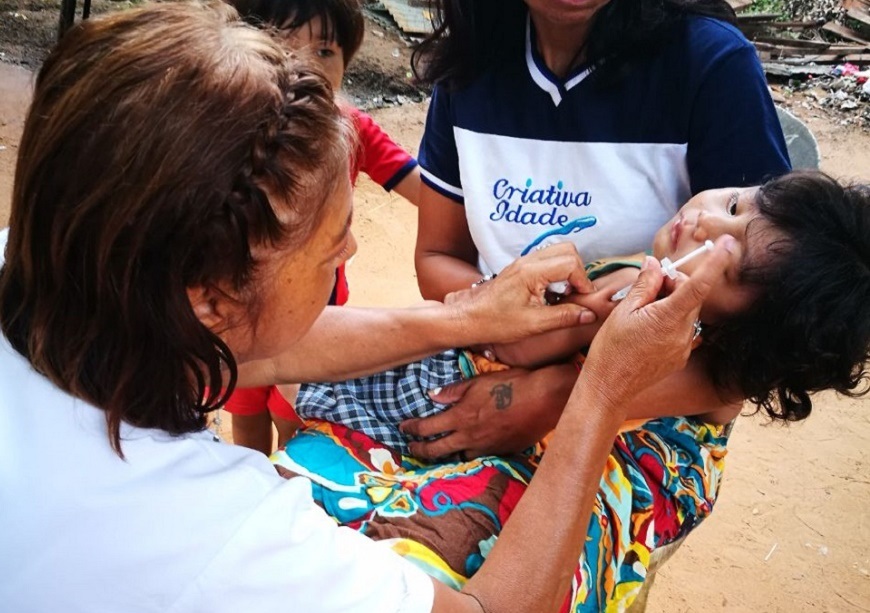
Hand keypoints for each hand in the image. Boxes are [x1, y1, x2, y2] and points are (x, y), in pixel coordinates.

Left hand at [401, 364, 574, 458]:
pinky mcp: (502, 451)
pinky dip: (470, 453)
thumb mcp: (478, 382)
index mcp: (460, 417)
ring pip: (458, 456)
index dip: (412, 429)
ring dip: (446, 454)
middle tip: (411, 448)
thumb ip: (453, 391)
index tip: (402, 428)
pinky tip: (470, 448)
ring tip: (440, 450)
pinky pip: (480, 456)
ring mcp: (486, 447)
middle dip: (420, 450)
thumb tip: (432, 395)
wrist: (544, 400)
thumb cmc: (512, 385)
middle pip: (437, 449)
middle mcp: (469, 437)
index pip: (427, 427)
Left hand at [448, 243, 596, 344]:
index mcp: (531, 272)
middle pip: (567, 249)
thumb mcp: (534, 324)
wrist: (469, 318)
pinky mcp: (521, 268)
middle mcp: (528, 261)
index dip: (583, 281)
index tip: (583, 299)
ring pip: (557, 252)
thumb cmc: (495, 322)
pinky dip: (556, 273)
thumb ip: (565, 317)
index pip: (571, 262)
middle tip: (575, 294)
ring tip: (563, 295)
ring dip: (568, 271)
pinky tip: (551, 294)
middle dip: (578, 271)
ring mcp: (523, 263)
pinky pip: (547, 261)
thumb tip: (589, 314)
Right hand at [580, 236, 734, 411]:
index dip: (715, 262)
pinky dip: (668, 322)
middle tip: (646, 290)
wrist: (609, 388)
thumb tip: (654, 264)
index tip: (727, 244)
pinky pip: (681, 330)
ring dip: (669, 304)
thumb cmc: (610, 349)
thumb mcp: (623, 310)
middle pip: (690, 295)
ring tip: (641, 315)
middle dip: (672, 285)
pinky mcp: (681, 356)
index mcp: (668, 318)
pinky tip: (646, 332)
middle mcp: (683, 333)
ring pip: (686, 312)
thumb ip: (644, 285)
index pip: (698, 285)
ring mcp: (684, 347)